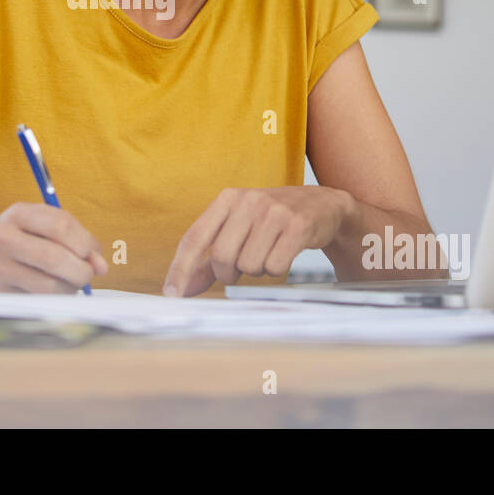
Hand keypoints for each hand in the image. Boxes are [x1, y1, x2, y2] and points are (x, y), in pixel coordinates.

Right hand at [0, 202, 107, 292]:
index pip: (61, 225)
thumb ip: (73, 237)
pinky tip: (52, 292)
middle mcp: (3, 238)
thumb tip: (101, 266)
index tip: (91, 254)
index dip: (85, 243)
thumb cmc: (15, 237)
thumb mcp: (38, 224)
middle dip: (82, 271)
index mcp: (18, 213)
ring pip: (49, 286)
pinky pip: (38, 302)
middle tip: (86, 274)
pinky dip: (54, 300)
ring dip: (70, 289)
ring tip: (68, 283)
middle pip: (56, 258)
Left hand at [162, 186, 350, 296]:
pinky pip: (275, 266)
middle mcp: (248, 201)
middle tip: (239, 270)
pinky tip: (284, 254)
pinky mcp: (298, 226)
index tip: (172, 295)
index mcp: (227, 199)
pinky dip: (276, 270)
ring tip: (267, 253)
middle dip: (227, 274)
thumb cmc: (270, 221)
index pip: (195, 237)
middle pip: (222, 257)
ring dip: (256, 271)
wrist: (321, 205)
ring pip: (249, 265)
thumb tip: (180, 289)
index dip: (180, 269)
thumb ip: (208, 258)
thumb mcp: (237, 228)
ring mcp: (274, 212)